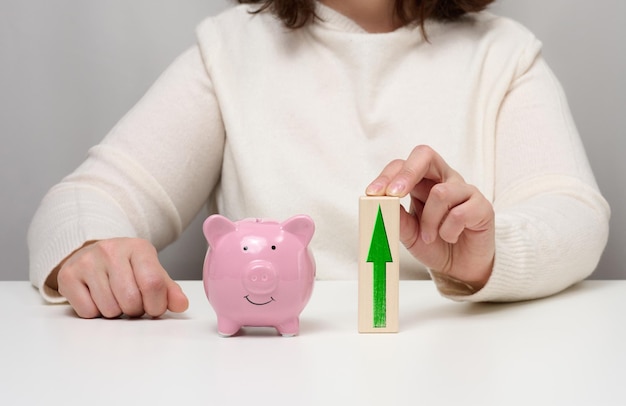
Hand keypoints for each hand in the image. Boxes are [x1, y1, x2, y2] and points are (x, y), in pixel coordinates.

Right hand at [50, 238, 188, 317]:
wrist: (93, 255)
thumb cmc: (128, 268)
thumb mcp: (151, 272)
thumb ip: (169, 290)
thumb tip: (181, 305)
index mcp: (138, 248)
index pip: (153, 283)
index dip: (157, 305)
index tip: (154, 307)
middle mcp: (111, 250)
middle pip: (130, 299)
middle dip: (135, 310)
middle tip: (132, 303)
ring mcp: (87, 261)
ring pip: (109, 308)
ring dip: (116, 312)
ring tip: (115, 298)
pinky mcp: (68, 276)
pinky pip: (87, 312)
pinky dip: (95, 313)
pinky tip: (97, 298)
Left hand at [366, 145, 494, 290]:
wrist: (461, 267)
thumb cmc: (434, 245)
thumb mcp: (408, 234)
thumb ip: (396, 219)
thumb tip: (379, 204)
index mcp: (422, 182)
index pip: (402, 165)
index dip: (387, 176)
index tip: (373, 193)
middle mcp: (443, 180)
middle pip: (425, 155)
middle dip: (406, 174)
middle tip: (394, 194)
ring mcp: (465, 191)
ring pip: (440, 192)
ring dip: (429, 221)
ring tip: (430, 237)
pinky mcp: (482, 207)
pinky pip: (460, 213)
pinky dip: (448, 231)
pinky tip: (450, 237)